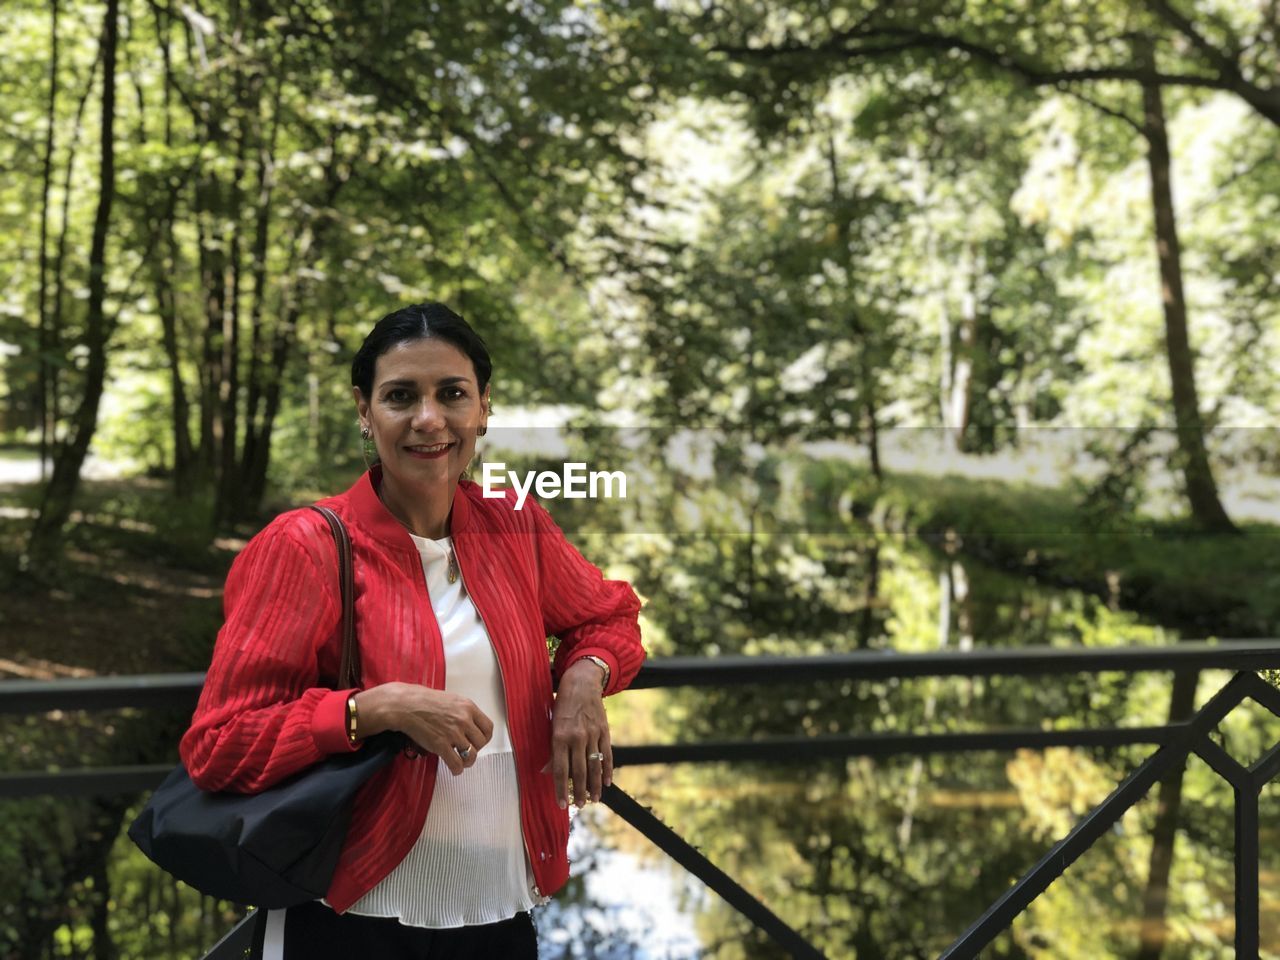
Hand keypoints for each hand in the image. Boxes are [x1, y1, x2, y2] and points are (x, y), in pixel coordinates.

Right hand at [355, 682, 492, 775]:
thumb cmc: (424, 701)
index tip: (479, 741)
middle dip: (475, 749)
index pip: (488, 728)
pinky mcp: (441, 745)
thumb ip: (463, 712)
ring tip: (462, 762)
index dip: (484, 738)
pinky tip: (454, 769)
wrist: (406, 705)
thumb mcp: (451, 700)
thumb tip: (470, 726)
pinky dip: (457, 770)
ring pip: (472, 755)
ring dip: (467, 762)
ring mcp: (453, 733)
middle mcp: (463, 720)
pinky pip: (456, 763)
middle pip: (481, 743)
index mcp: (468, 707)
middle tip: (467, 751)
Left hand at [548, 660, 612, 808]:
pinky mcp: (604, 731)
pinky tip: (607, 782)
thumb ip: (551, 749)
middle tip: (580, 806)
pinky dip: (608, 770)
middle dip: (579, 792)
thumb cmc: (562, 703)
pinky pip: (607, 755)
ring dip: (595, 785)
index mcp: (560, 736)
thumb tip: (547, 772)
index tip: (561, 804)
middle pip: (579, 771)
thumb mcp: (551, 723)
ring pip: (594, 766)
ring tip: (594, 800)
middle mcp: (577, 737)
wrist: (582, 682)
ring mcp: (593, 734)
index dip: (560, 789)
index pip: (560, 769)